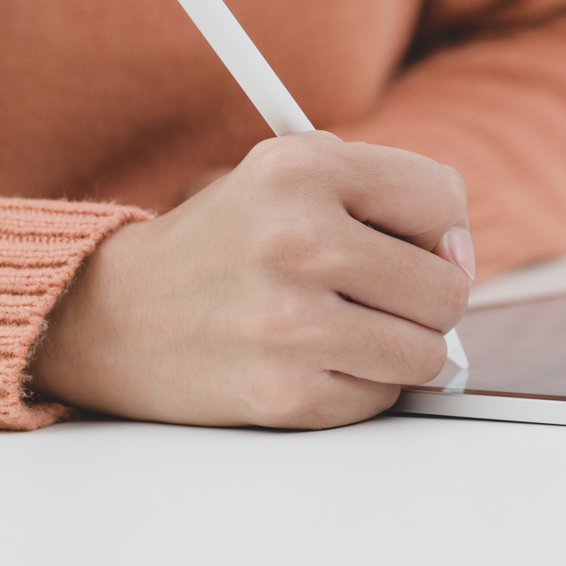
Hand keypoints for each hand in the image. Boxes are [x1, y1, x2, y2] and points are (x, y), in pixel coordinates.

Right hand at [30, 132, 474, 428]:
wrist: (105, 315)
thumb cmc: (220, 244)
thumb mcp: (285, 176)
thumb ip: (383, 194)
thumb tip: (461, 257)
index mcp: (300, 167)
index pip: (443, 197)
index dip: (441, 229)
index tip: (418, 244)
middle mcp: (295, 239)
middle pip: (448, 288)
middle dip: (424, 298)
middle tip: (375, 295)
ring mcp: (288, 322)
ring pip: (428, 353)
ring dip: (398, 348)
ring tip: (344, 328)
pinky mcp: (281, 392)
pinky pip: (380, 398)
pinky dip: (359, 385)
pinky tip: (309, 360)